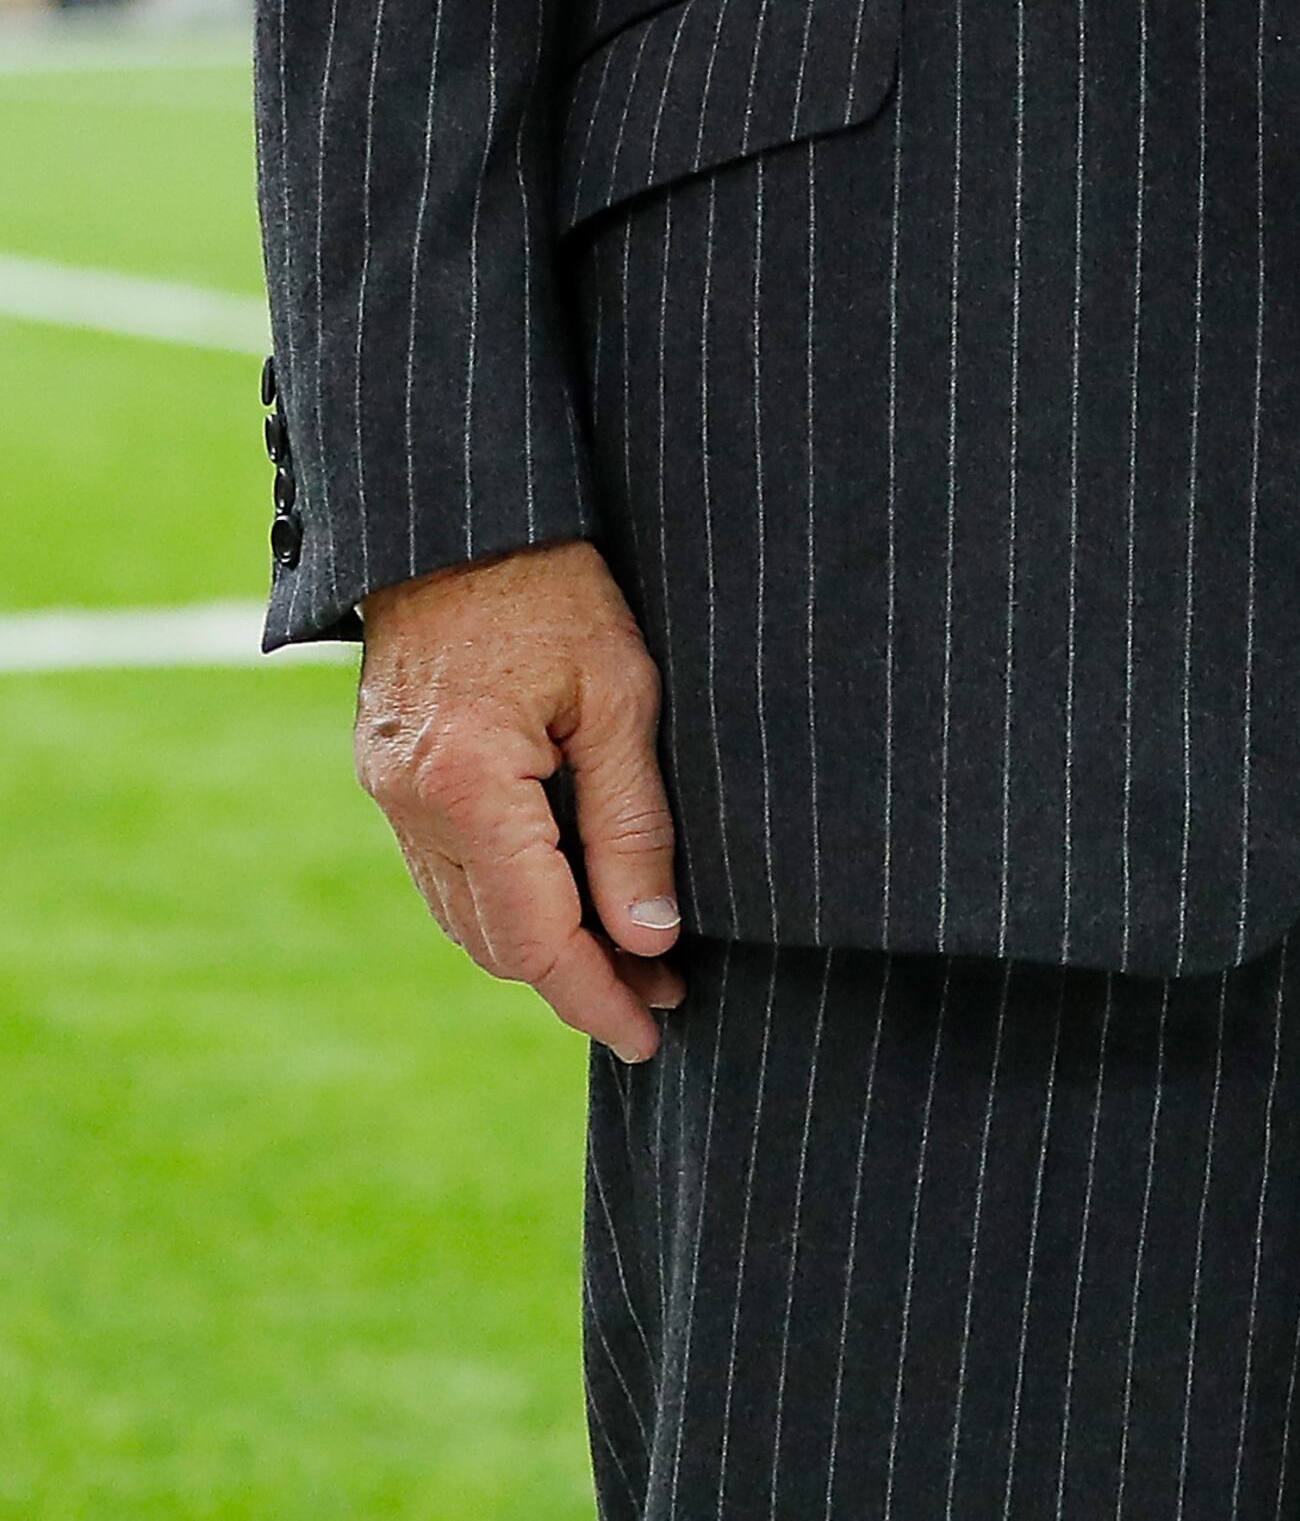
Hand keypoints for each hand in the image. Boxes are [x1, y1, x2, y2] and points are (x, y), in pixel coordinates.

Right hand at [354, 538, 684, 1060]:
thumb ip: (633, 822)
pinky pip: (448, 872)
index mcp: (466, 786)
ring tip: (633, 953)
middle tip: (665, 989)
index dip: (597, 995)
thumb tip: (652, 936)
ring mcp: (390, 794)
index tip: (653, 1031)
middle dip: (581, 978)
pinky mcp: (391, 775)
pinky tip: (571, 895)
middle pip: (497, 940)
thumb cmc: (557, 586)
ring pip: (466, 916)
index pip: (536, 936)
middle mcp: (411, 805)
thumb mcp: (621, 693)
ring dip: (543, 946)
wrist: (462, 513)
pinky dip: (508, 900)